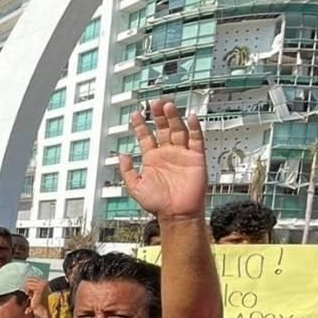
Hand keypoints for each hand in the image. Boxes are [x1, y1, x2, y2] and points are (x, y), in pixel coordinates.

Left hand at [24, 277, 50, 312]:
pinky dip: (27, 290)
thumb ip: (31, 284)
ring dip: (27, 288)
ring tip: (29, 294)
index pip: (32, 277)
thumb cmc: (37, 300)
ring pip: (28, 282)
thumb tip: (25, 279)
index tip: (27, 289)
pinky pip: (28, 286)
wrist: (40, 308)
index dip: (27, 282)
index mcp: (44, 282)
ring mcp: (42, 285)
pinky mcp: (39, 289)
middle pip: (30, 279)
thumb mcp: (34, 291)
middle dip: (27, 285)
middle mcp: (44, 282)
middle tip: (28, 292)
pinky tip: (29, 295)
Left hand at [120, 101, 206, 219]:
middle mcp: (167, 154)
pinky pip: (196, 140)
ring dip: (173, 118)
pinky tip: (190, 117)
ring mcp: (182, 154)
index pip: (146, 137)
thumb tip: (121, 155)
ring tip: (167, 106)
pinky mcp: (196, 158)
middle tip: (154, 103)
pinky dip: (194, 128)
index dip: (141, 125)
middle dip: (158, 116)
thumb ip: (127, 171)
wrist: (176, 213)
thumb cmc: (157, 203)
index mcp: (152, 159)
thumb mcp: (135, 187)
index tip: (136, 114)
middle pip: (162, 129)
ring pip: (178, 130)